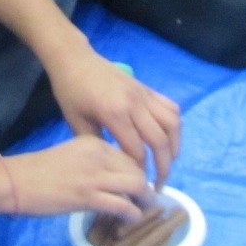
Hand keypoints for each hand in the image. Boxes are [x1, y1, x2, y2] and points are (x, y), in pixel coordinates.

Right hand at [8, 135, 153, 220]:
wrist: (16, 181)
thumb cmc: (38, 170)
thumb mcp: (71, 155)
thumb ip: (93, 162)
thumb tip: (113, 179)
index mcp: (94, 143)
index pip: (128, 156)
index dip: (137, 173)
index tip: (139, 186)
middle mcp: (98, 155)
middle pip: (137, 169)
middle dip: (146, 187)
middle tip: (146, 201)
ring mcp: (94, 176)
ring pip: (136, 185)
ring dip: (145, 201)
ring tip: (143, 210)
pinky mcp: (88, 197)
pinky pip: (123, 205)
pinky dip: (133, 214)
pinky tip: (130, 220)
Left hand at [45, 50, 181, 183]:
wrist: (75, 59)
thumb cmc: (70, 91)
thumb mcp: (76, 122)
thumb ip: (97, 145)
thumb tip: (114, 168)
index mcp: (114, 114)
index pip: (137, 151)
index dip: (140, 171)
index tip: (137, 185)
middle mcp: (135, 104)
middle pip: (160, 140)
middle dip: (163, 166)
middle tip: (159, 184)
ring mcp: (144, 95)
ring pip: (173, 123)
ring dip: (175, 146)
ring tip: (168, 162)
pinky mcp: (147, 89)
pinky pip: (170, 107)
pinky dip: (174, 125)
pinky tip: (168, 138)